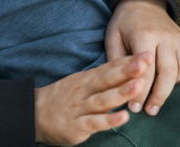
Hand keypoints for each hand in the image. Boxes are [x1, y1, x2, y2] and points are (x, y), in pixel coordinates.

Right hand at [35, 52, 149, 144]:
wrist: (33, 112)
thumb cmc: (65, 98)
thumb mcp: (82, 82)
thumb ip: (104, 76)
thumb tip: (130, 64)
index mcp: (86, 79)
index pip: (109, 68)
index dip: (127, 61)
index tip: (146, 54)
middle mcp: (83, 91)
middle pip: (106, 79)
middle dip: (126, 72)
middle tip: (144, 63)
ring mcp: (79, 107)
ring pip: (102, 100)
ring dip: (120, 93)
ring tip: (137, 87)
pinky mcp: (76, 125)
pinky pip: (94, 122)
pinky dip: (108, 120)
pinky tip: (123, 117)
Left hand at [105, 0, 179, 115]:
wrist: (143, 3)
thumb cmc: (124, 23)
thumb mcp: (112, 37)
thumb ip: (117, 60)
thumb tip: (120, 86)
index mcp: (144, 35)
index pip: (145, 69)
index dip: (140, 90)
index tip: (134, 107)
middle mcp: (166, 38)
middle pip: (168, 73)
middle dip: (158, 95)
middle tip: (149, 111)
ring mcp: (179, 41)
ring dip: (170, 89)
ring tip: (157, 103)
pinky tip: (168, 87)